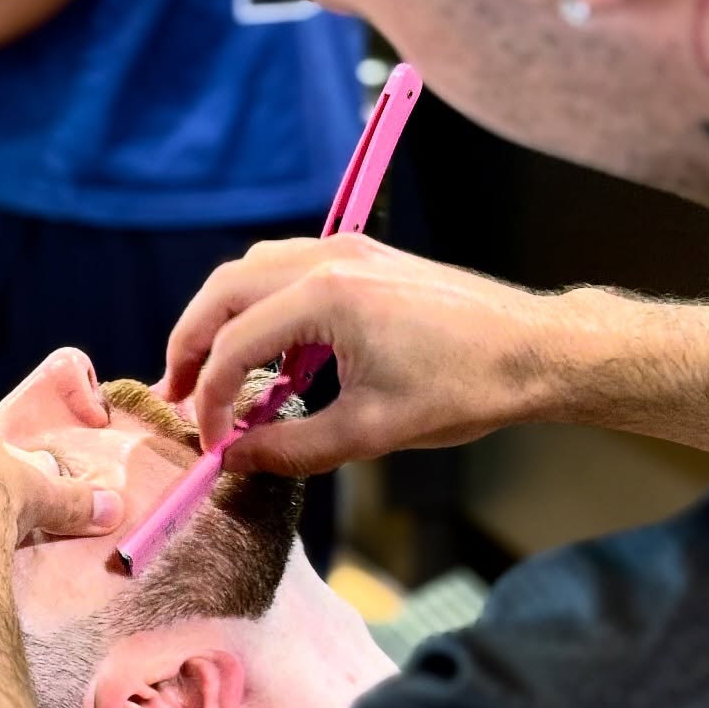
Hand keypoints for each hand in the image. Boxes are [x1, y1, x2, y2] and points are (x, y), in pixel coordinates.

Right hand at [160, 235, 575, 475]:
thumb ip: (291, 449)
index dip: (208, 399)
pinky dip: (257, 306)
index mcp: (327, 296)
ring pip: (249, 272)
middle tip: (176, 395)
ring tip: (209, 372)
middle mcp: (328, 258)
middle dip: (191, 344)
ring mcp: (346, 249)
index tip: (212, 444)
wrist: (532, 350)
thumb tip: (236, 458)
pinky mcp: (361, 255)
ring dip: (221, 319)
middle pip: (224, 291)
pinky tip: (266, 352)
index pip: (234, 345)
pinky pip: (284, 269)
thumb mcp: (371, 432)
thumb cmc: (463, 389)